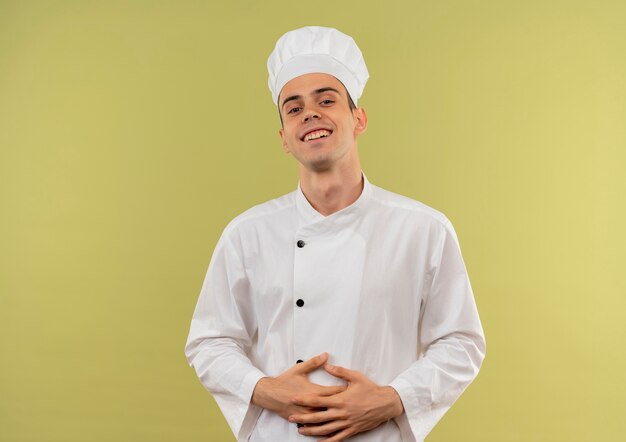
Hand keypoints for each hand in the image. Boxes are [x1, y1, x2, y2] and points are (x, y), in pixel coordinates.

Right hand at [251, 353, 346, 420]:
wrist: (269, 394)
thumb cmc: (285, 381)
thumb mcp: (299, 369)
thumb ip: (314, 362)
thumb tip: (326, 355)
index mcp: (315, 391)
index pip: (335, 392)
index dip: (346, 391)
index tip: (354, 390)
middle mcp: (313, 405)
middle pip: (334, 406)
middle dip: (345, 404)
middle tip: (356, 404)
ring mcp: (308, 414)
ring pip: (326, 418)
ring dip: (336, 417)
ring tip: (347, 417)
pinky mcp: (302, 420)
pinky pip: (316, 426)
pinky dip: (325, 427)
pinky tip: (332, 429)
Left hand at [288, 364, 404, 440]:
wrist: (386, 404)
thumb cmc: (371, 389)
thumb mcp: (356, 377)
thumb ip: (340, 372)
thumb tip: (327, 366)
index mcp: (341, 400)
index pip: (318, 400)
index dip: (305, 400)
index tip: (294, 399)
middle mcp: (342, 413)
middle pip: (318, 417)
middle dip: (303, 417)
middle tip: (291, 417)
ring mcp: (346, 423)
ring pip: (325, 430)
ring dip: (311, 431)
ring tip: (300, 431)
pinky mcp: (352, 430)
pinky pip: (338, 438)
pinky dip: (327, 441)